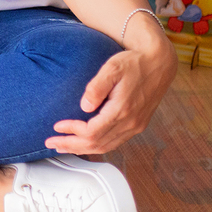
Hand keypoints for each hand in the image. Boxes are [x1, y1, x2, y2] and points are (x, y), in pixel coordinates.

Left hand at [45, 25, 175, 154]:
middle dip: (72, 146)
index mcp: (122, 110)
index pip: (92, 131)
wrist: (159, 63)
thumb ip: (96, 87)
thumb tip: (84, 106)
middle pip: (97, 144)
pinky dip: (97, 145)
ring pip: (106, 147)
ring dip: (83, 149)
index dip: (72, 132)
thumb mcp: (112, 68)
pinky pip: (115, 142)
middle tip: (52, 143)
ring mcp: (135, 126)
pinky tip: (86, 142)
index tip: (56, 127)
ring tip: (64, 146)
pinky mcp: (137, 124)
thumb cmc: (134, 63)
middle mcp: (130, 123)